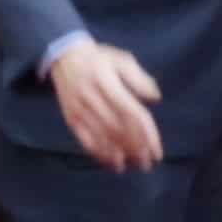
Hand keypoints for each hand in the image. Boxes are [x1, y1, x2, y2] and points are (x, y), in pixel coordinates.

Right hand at [51, 39, 163, 171]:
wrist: (64, 56)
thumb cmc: (99, 58)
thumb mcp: (122, 60)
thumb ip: (139, 79)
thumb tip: (155, 98)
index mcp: (108, 83)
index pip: (131, 113)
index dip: (146, 134)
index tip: (156, 150)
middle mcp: (93, 99)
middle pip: (118, 129)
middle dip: (135, 148)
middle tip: (148, 163)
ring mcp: (80, 110)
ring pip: (102, 137)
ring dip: (119, 154)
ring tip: (134, 165)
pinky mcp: (71, 118)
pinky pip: (85, 139)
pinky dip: (99, 152)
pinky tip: (111, 161)